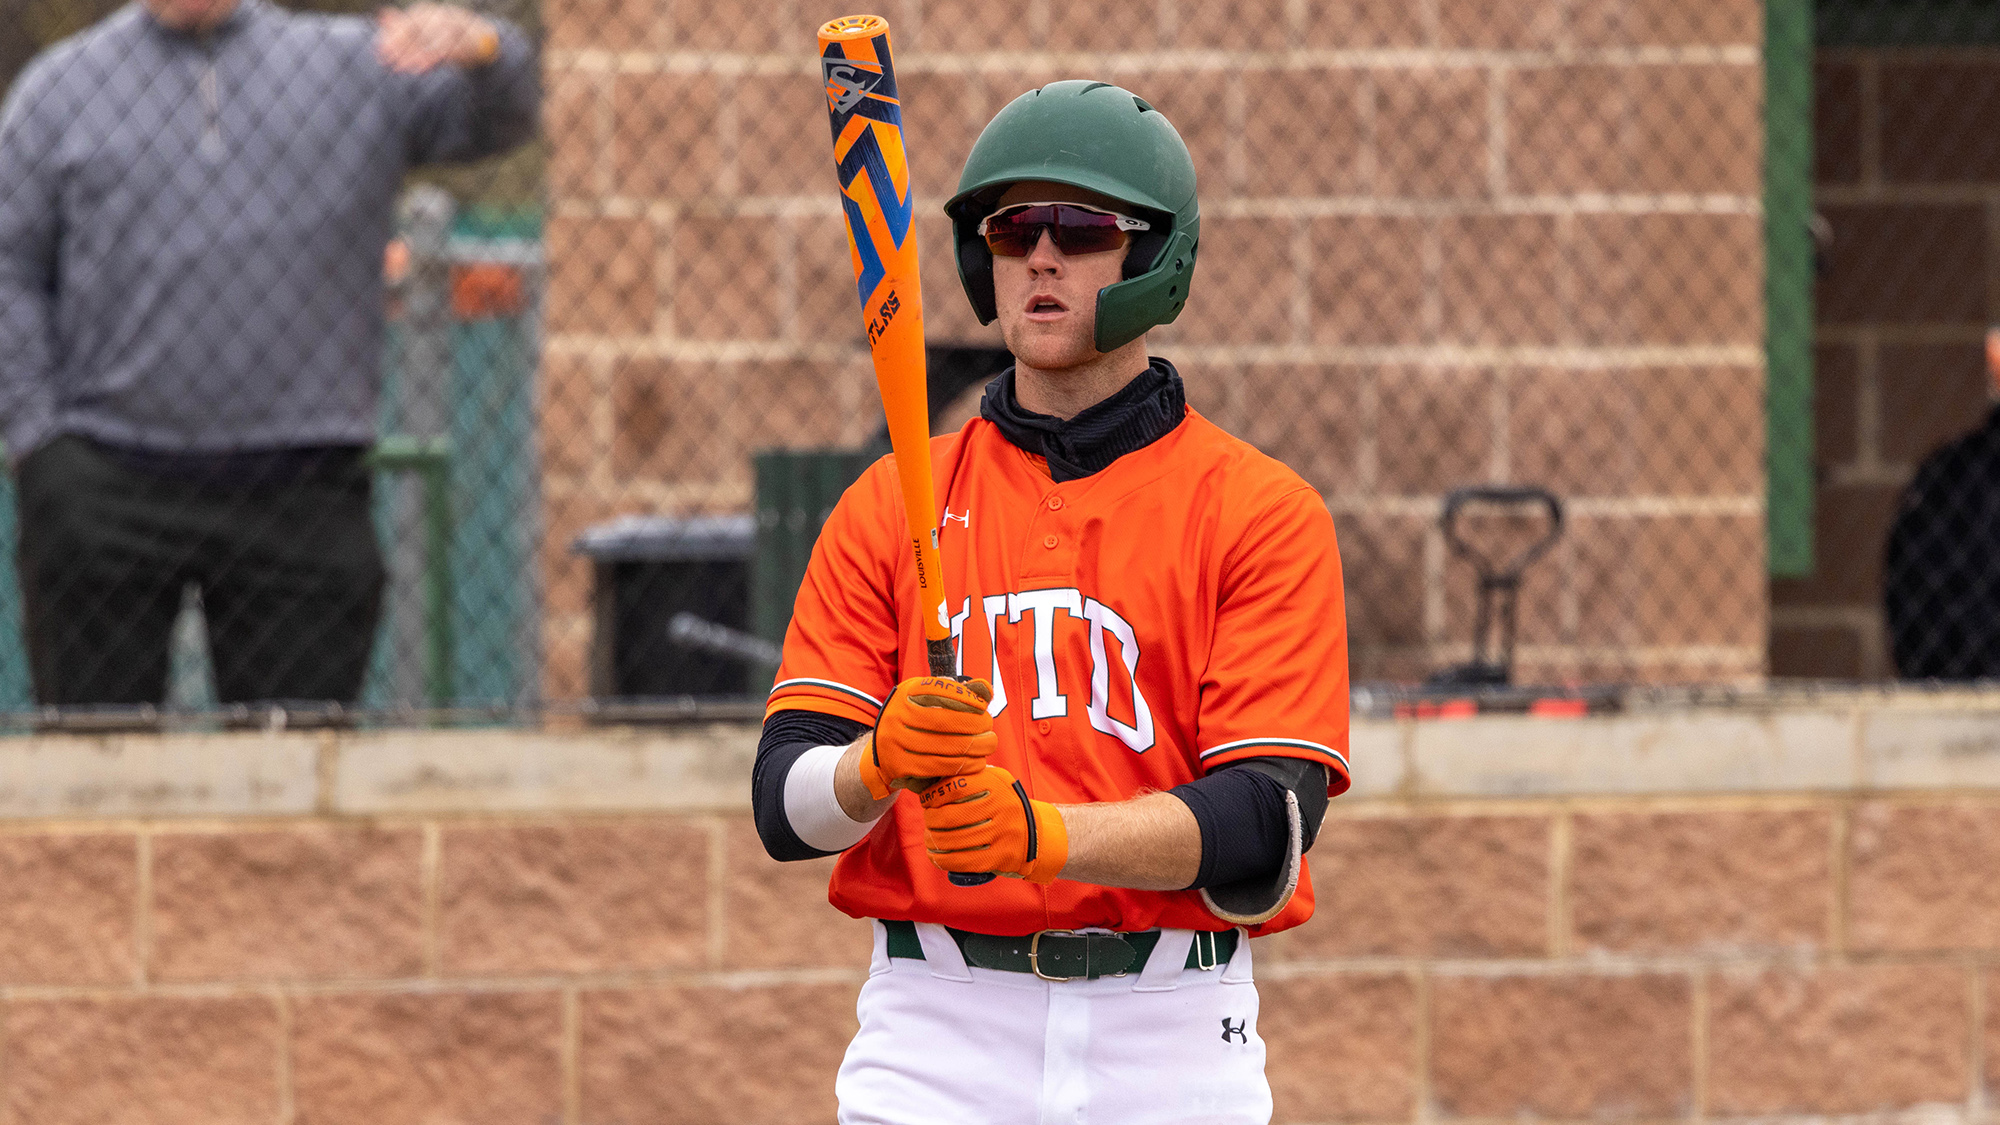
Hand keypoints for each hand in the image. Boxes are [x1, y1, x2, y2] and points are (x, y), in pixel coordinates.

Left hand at [376, 4, 499, 73]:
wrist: (480, 38)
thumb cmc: (444, 35)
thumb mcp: (423, 30)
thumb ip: (403, 25)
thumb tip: (382, 16)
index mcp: (427, 12)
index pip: (407, 23)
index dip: (393, 37)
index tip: (380, 51)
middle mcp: (441, 16)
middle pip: (418, 30)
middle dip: (401, 46)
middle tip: (387, 61)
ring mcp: (457, 27)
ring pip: (434, 39)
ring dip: (417, 54)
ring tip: (402, 68)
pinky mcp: (468, 42)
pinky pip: (449, 50)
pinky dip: (433, 58)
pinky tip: (421, 69)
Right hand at [857, 676, 994, 799]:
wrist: (883, 751)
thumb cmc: (916, 722)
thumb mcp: (930, 701)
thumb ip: (958, 693)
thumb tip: (985, 688)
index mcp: (904, 693)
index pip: (937, 689)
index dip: (965, 697)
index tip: (983, 706)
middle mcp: (896, 714)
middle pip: (943, 720)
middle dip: (974, 725)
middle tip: (990, 730)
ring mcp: (894, 741)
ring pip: (944, 746)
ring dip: (974, 748)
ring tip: (988, 746)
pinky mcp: (899, 765)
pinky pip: (938, 766)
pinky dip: (962, 765)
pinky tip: (976, 762)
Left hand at [919, 766, 1067, 883]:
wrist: (1038, 834)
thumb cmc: (1006, 805)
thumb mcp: (996, 781)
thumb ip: (971, 776)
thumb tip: (932, 780)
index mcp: (997, 784)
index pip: (954, 786)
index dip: (934, 794)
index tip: (927, 800)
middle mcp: (1002, 807)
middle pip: (950, 816)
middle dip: (931, 820)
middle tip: (928, 821)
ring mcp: (1003, 833)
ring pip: (954, 840)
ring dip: (933, 841)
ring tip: (930, 839)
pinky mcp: (1002, 857)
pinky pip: (964, 861)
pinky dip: (944, 860)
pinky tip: (936, 856)